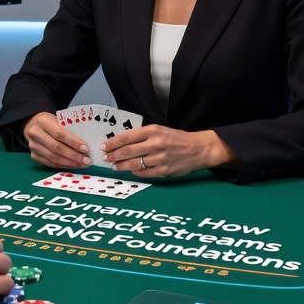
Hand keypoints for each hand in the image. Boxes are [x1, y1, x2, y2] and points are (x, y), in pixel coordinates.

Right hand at [21, 112, 88, 168]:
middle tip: (86, 160)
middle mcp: (35, 134)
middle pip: (56, 148)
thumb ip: (69, 131)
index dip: (74, 142)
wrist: (35, 125)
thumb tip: (85, 147)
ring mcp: (33, 146)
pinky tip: (73, 165)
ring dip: (70, 163)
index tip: (86, 149)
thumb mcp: (60, 121)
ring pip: (53, 158)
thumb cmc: (52, 122)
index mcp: (43, 121)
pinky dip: (63, 165)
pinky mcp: (34, 156)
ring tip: (82, 164)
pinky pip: (50, 164)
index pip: (60, 134)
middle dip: (74, 156)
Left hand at [101, 126, 237, 177]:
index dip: (113, 143)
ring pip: (134, 164)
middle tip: (105, 158)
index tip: (104, 146)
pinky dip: (135, 172)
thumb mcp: (161, 130)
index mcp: (154, 131)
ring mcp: (160, 158)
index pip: (127, 137)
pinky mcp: (164, 171)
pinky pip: (144, 173)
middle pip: (128, 151)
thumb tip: (123, 143)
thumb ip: (143, 136)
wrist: (199, 149)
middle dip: (113, 155)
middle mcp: (156, 144)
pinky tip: (130, 171)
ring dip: (121, 166)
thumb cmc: (178, 139)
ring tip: (114, 166)